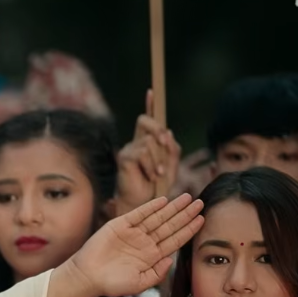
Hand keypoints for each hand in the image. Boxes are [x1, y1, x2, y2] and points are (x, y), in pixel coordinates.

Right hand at [45, 194, 202, 296]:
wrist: (88, 277)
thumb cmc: (113, 284)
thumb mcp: (139, 284)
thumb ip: (157, 274)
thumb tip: (171, 259)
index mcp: (153, 256)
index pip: (175, 240)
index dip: (189, 229)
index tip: (202, 219)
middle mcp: (146, 242)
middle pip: (170, 225)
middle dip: (185, 214)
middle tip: (200, 202)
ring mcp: (133, 232)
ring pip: (157, 217)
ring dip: (172, 207)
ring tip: (187, 197)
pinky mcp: (120, 225)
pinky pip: (138, 214)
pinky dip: (150, 207)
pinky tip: (163, 201)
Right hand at [115, 90, 180, 215]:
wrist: (144, 205)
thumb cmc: (157, 187)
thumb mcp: (172, 166)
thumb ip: (172, 149)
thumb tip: (168, 133)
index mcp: (148, 142)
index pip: (148, 120)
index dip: (150, 105)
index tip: (152, 91)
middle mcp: (136, 143)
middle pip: (145, 121)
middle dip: (158, 129)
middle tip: (165, 143)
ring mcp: (128, 149)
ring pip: (148, 141)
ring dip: (158, 158)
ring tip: (158, 173)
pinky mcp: (124, 158)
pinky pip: (142, 153)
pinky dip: (151, 165)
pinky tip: (151, 175)